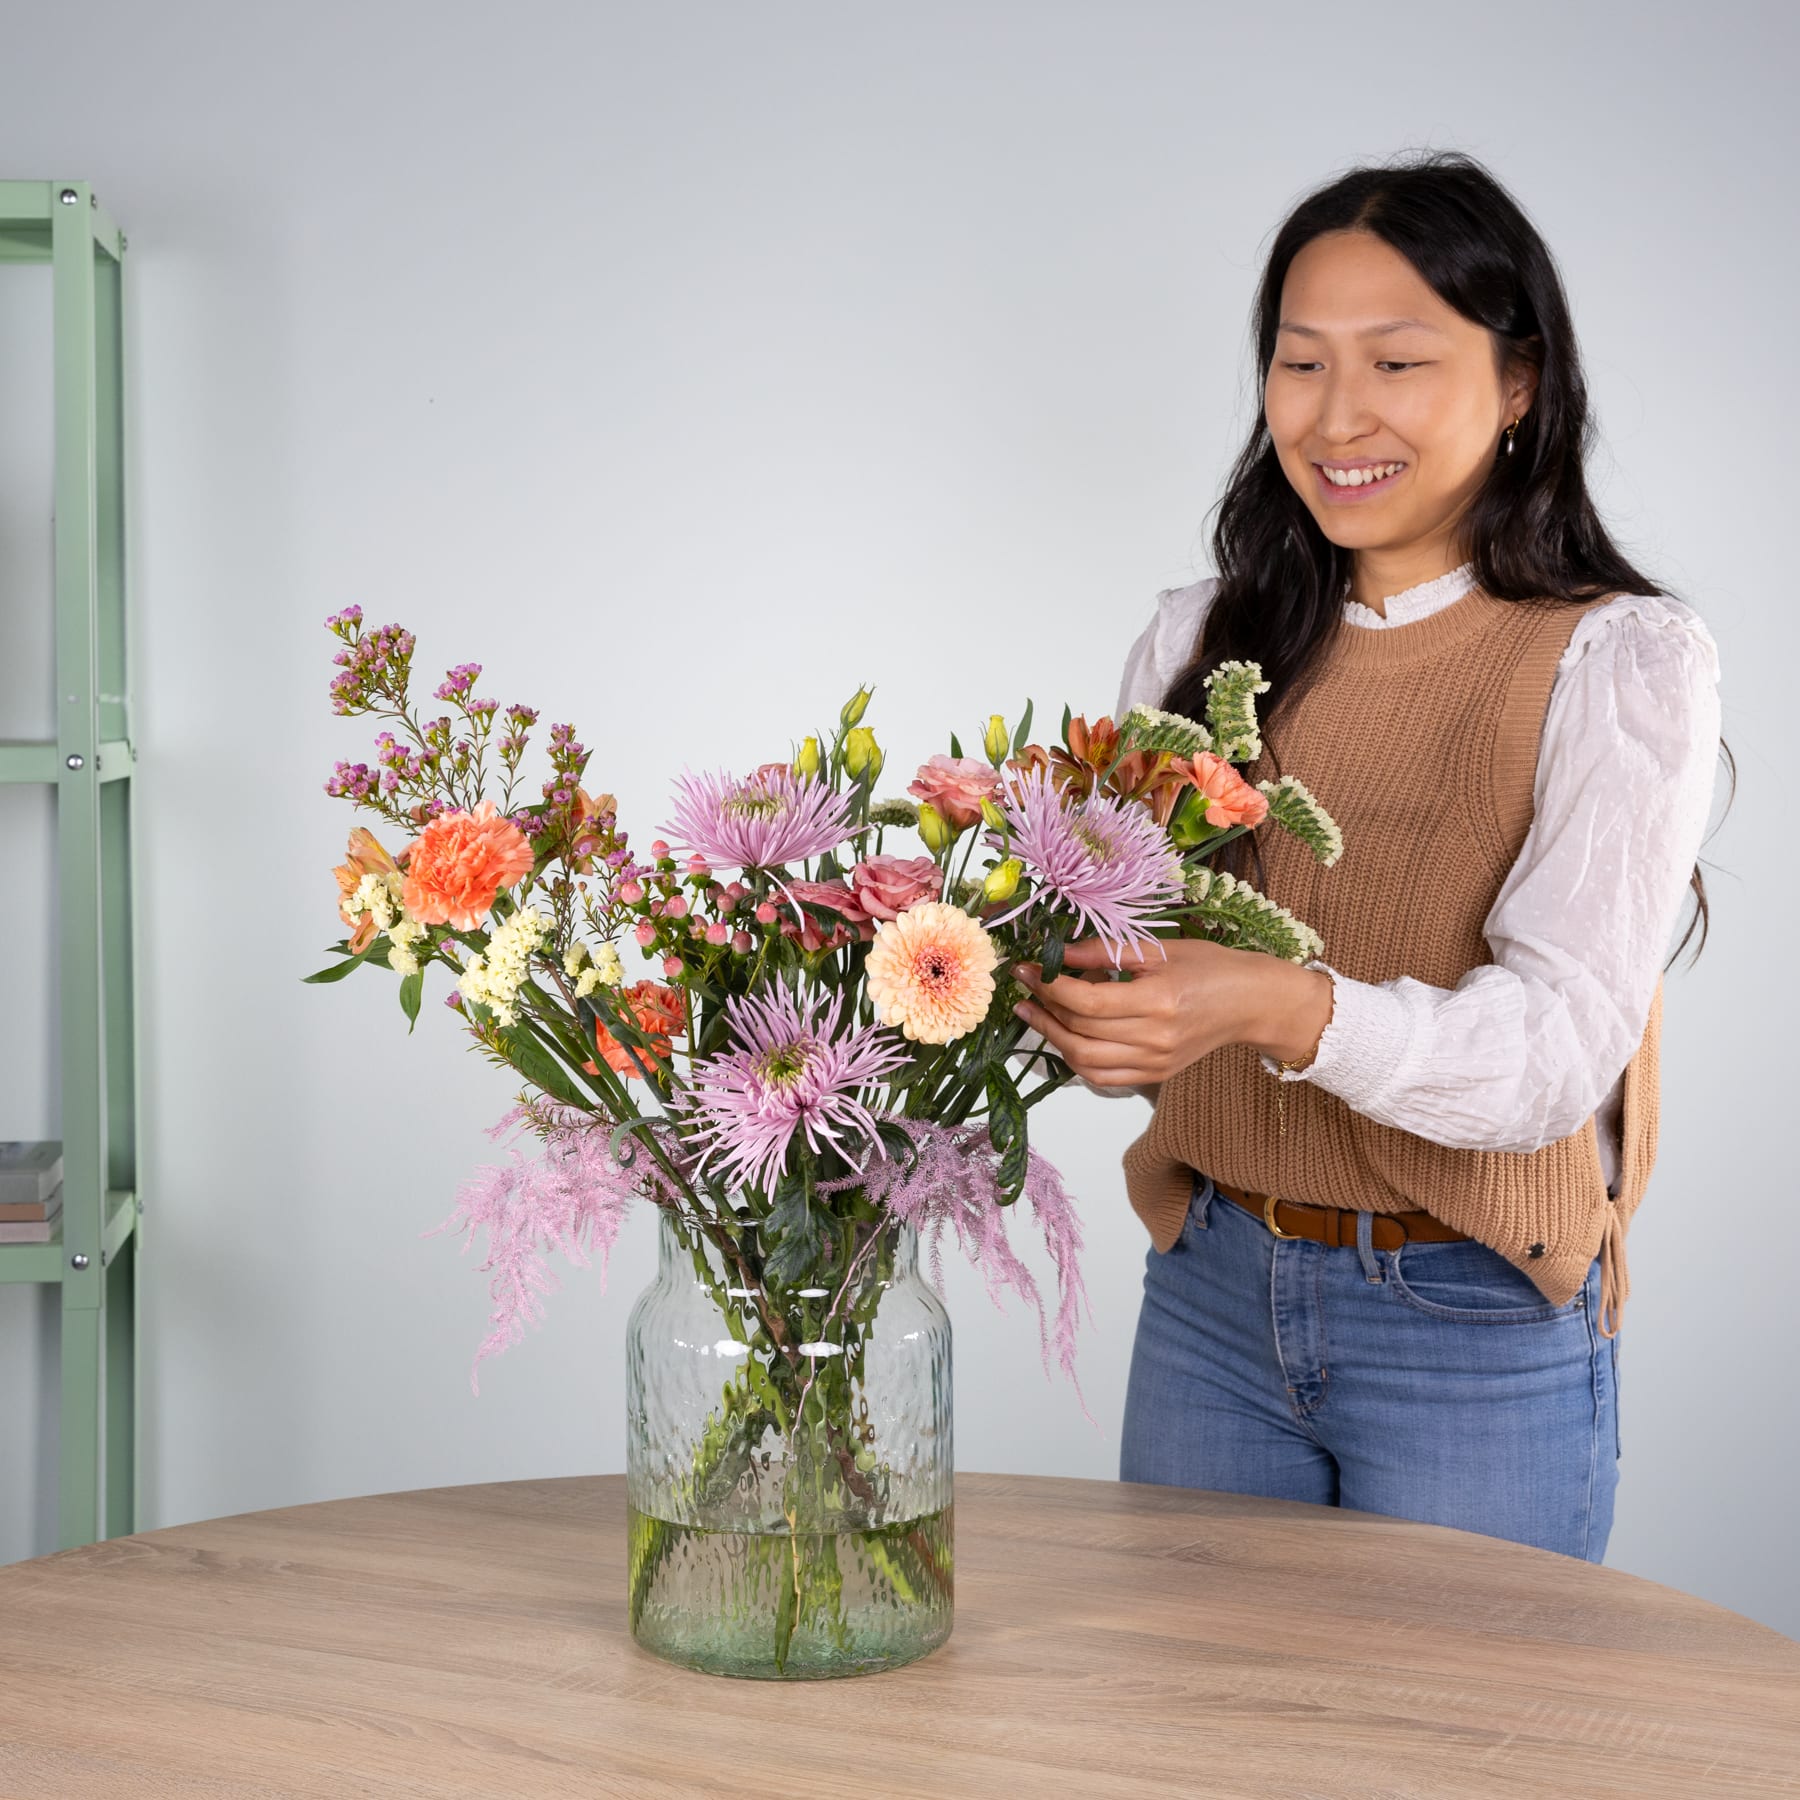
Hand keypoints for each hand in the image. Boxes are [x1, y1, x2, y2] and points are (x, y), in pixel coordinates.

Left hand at [1011, 935, 1332, 1088]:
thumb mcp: (1159, 948)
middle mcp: (1155, 1038)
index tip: (1027, 968)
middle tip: (1025, 987)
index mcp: (1159, 1001)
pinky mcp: (1155, 1075)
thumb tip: (1058, 951)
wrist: (1251, 1002)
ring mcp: (1155, 1062)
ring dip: (1052, 1037)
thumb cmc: (1210, 967)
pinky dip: (1075, 1059)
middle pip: (1080, 1032)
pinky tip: (1063, 1036)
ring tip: (1034, 1013)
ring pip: (1085, 1061)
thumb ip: (1106, 952)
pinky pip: (1102, 1077)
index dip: (1049, 986)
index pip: (1086, 1003)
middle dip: (1043, 1008)